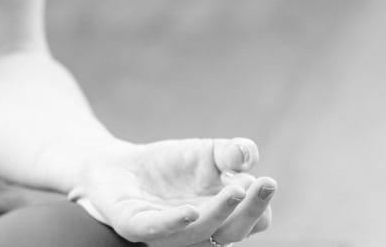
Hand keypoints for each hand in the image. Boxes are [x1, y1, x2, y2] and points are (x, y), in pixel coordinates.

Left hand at [68, 138, 276, 245]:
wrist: (120, 163)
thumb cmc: (170, 165)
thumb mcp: (208, 151)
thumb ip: (233, 151)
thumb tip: (246, 156)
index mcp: (221, 218)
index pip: (252, 222)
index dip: (261, 205)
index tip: (265, 180)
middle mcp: (197, 231)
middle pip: (233, 232)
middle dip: (251, 211)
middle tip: (265, 184)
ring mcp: (167, 233)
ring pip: (200, 234)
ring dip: (220, 213)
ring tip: (236, 190)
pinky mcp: (134, 226)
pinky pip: (156, 230)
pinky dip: (175, 223)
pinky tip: (191, 210)